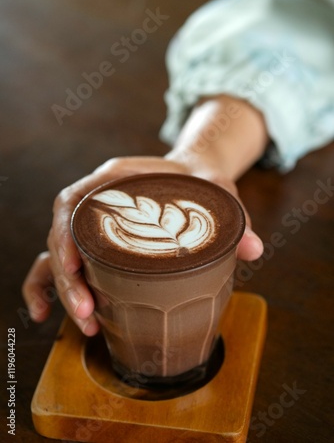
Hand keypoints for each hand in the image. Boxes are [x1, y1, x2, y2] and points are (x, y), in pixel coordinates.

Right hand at [22, 155, 262, 335]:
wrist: (196, 175)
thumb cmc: (200, 180)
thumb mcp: (218, 191)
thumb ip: (235, 217)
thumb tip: (255, 249)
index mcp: (114, 178)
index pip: (72, 201)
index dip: (64, 233)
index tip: (72, 266)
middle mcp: (96, 199)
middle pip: (61, 234)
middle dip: (66, 277)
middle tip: (85, 312)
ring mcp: (95, 221)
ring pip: (58, 253)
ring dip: (60, 289)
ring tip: (84, 322)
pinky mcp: (100, 241)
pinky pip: (68, 262)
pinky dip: (56, 288)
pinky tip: (58, 316)